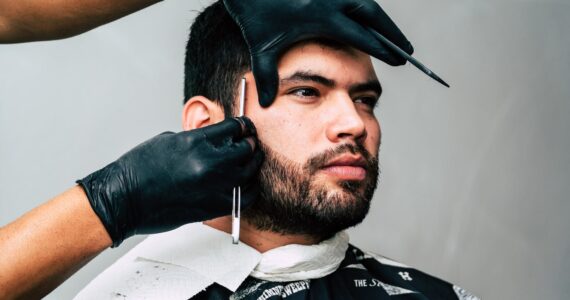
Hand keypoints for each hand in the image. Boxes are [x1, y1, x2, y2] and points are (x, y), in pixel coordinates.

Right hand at [77, 117, 262, 246]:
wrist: (124, 199)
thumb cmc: (139, 170)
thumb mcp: (169, 141)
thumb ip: (197, 139)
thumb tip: (215, 141)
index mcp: (196, 141)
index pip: (234, 128)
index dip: (244, 126)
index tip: (246, 127)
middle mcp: (209, 163)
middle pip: (246, 148)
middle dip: (250, 143)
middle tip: (251, 143)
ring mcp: (214, 186)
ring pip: (250, 172)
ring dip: (253, 164)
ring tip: (252, 161)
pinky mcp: (214, 207)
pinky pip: (245, 196)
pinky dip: (250, 189)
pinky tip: (248, 184)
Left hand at [223, 0, 413, 106]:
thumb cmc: (252, 15)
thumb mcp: (261, 47)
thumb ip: (266, 76)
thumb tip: (264, 105)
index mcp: (320, 18)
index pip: (361, 35)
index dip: (383, 48)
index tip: (400, 60)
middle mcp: (329, 0)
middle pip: (372, 14)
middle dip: (392, 33)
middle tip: (408, 51)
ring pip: (364, 2)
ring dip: (381, 19)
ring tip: (393, 37)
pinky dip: (364, 9)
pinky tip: (369, 21)